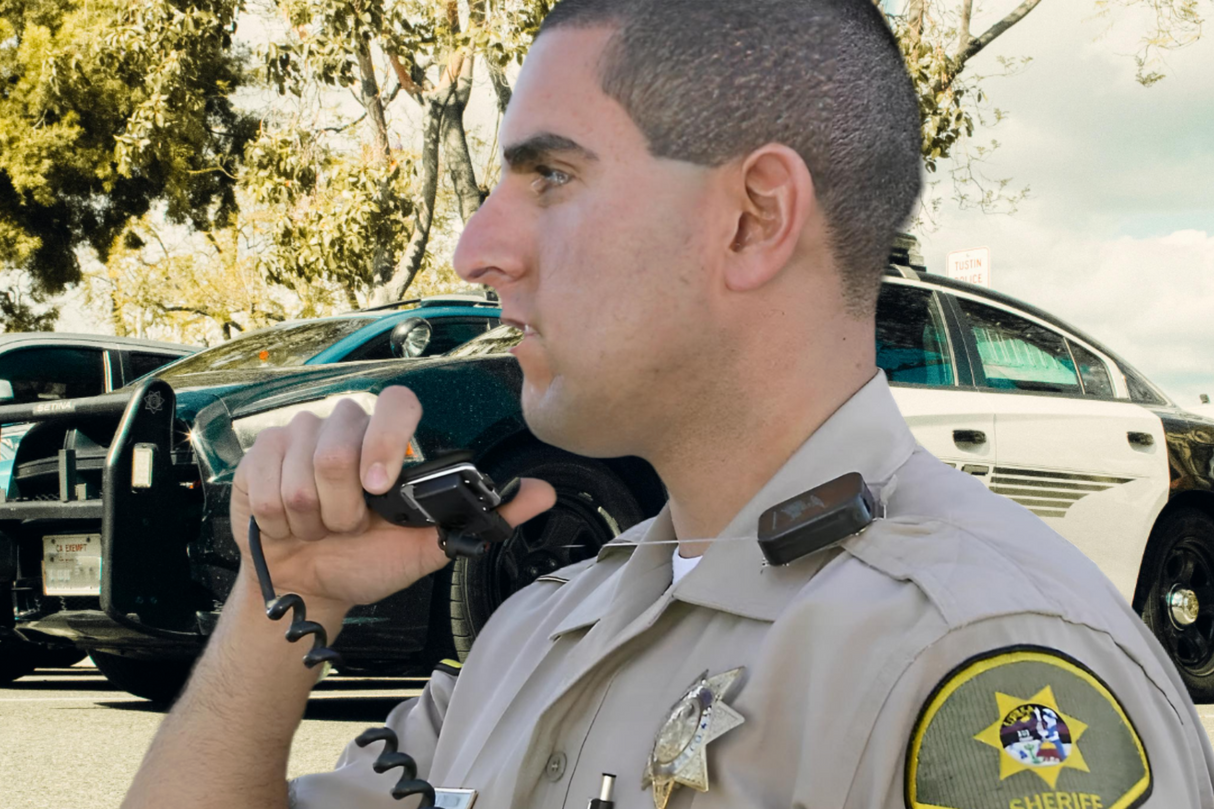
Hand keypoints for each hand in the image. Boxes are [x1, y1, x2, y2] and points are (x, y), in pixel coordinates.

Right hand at [230, 386, 555, 614]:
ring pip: (302, 463)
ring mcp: (299, 435)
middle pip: (339, 443)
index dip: (385, 442)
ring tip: (320, 528)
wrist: (312, 587)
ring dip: (312, 515)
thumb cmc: (369, 560)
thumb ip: (487, 516)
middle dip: (342, 505)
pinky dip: (279, 517)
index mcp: (389, 440)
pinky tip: (288, 525)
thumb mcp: (430, 545)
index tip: (379, 489)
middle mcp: (346, 427)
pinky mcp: (261, 454)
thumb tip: (543, 493)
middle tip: (349, 527)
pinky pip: (265, 478)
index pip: (396, 402)